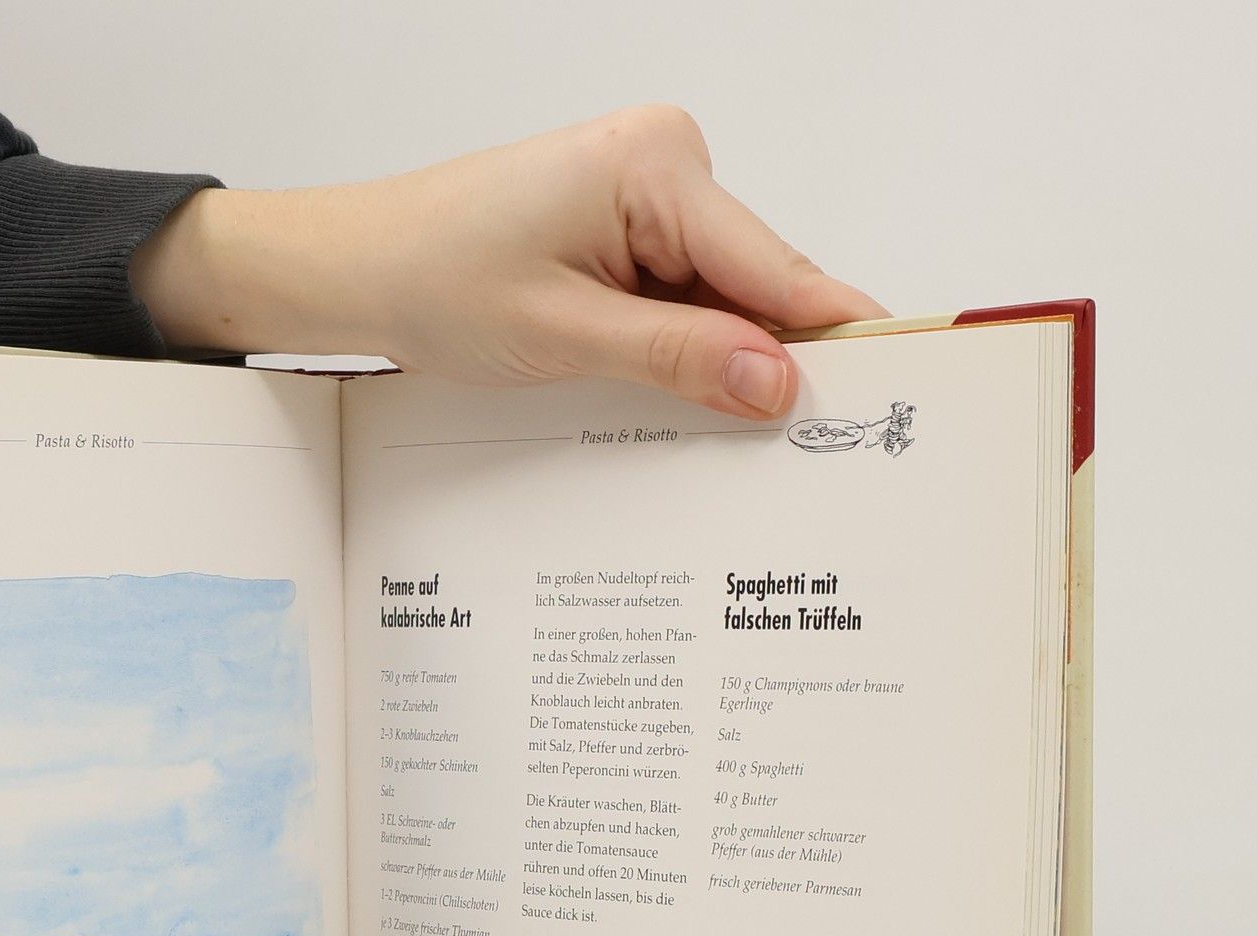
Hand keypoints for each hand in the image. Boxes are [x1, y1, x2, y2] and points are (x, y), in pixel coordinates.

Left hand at [133, 105, 885, 418]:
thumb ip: (677, 358)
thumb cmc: (434, 281)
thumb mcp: (563, 336)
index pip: (776, 267)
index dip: (835, 336)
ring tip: (746, 443)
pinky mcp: (627, 227)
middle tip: (822, 452)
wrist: (356, 268)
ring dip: (724, 364)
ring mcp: (649, 194)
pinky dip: (688, 351)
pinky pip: (684, 298)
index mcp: (658, 166)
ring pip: (723, 299)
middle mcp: (667, 163)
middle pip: (758, 283)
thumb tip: (778, 383)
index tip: (900, 389)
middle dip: (776, 362)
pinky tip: (692, 404)